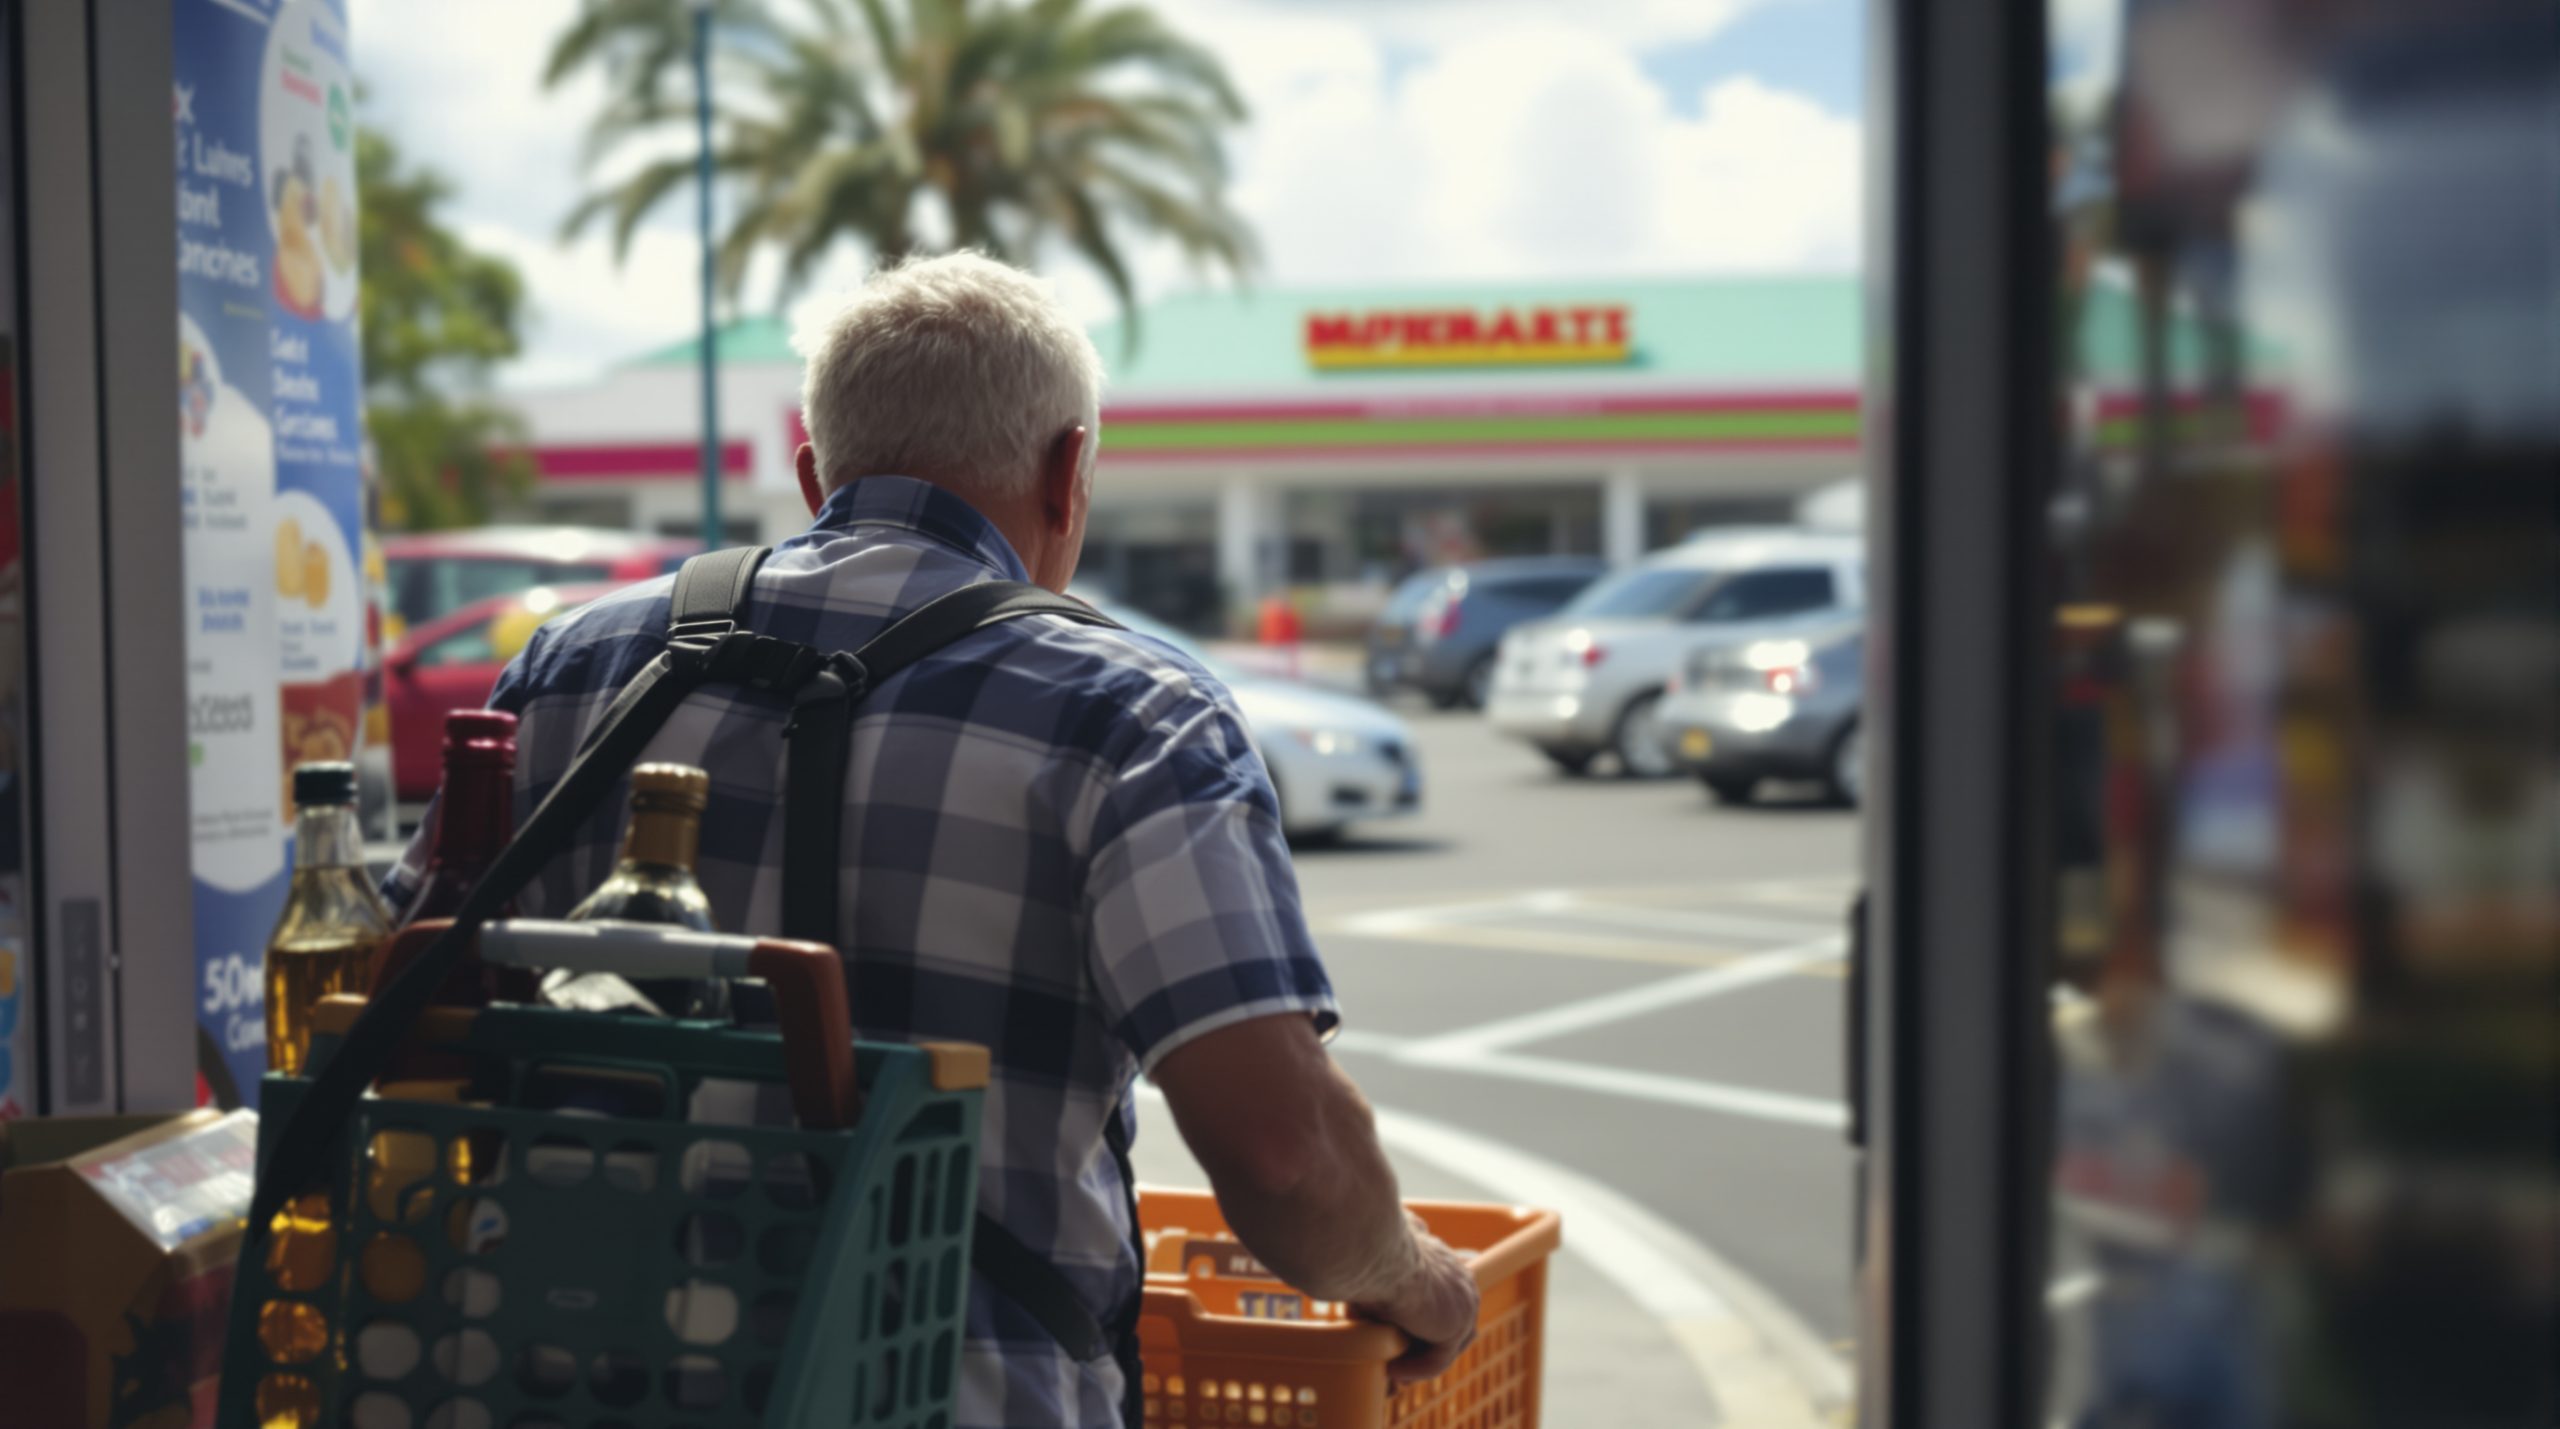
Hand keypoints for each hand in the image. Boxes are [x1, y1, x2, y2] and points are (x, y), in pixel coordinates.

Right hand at [1351, 1212, 1479, 1383]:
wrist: (1379, 1251)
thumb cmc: (1373, 1250)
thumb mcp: (1383, 1256)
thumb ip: (1391, 1266)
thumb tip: (1372, 1286)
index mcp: (1450, 1263)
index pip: (1447, 1300)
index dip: (1423, 1321)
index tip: (1397, 1333)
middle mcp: (1463, 1282)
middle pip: (1451, 1325)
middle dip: (1425, 1344)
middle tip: (1394, 1356)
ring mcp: (1465, 1305)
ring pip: (1446, 1344)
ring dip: (1419, 1359)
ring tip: (1391, 1366)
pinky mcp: (1456, 1327)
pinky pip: (1437, 1359)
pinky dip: (1414, 1368)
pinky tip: (1390, 1369)